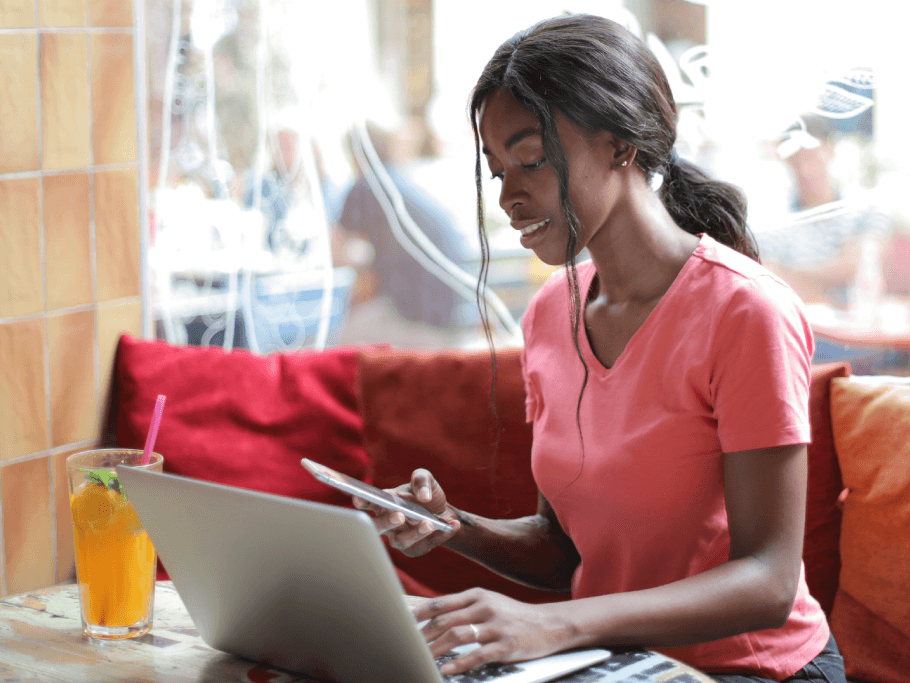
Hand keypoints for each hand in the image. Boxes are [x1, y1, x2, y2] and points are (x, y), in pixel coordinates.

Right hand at [351, 468, 460, 555]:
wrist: (445, 512)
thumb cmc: (427, 495)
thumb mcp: (425, 479)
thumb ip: (421, 479)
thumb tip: (423, 497)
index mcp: (385, 503)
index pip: (367, 503)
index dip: (360, 501)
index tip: (359, 499)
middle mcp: (388, 523)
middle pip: (377, 527)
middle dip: (386, 522)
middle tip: (399, 515)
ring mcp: (400, 538)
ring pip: (401, 541)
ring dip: (415, 533)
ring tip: (429, 523)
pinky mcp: (416, 549)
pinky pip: (426, 545)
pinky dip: (441, 535)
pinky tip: (452, 525)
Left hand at [413, 588, 570, 675]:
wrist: (550, 623)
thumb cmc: (513, 615)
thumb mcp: (489, 602)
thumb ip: (464, 606)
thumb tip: (432, 615)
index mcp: (478, 595)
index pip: (442, 603)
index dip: (420, 614)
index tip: (403, 624)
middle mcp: (485, 607)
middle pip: (446, 620)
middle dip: (424, 635)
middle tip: (408, 646)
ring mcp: (496, 626)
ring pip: (458, 636)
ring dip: (436, 648)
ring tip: (422, 658)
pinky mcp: (506, 644)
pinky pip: (478, 655)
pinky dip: (460, 662)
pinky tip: (448, 669)